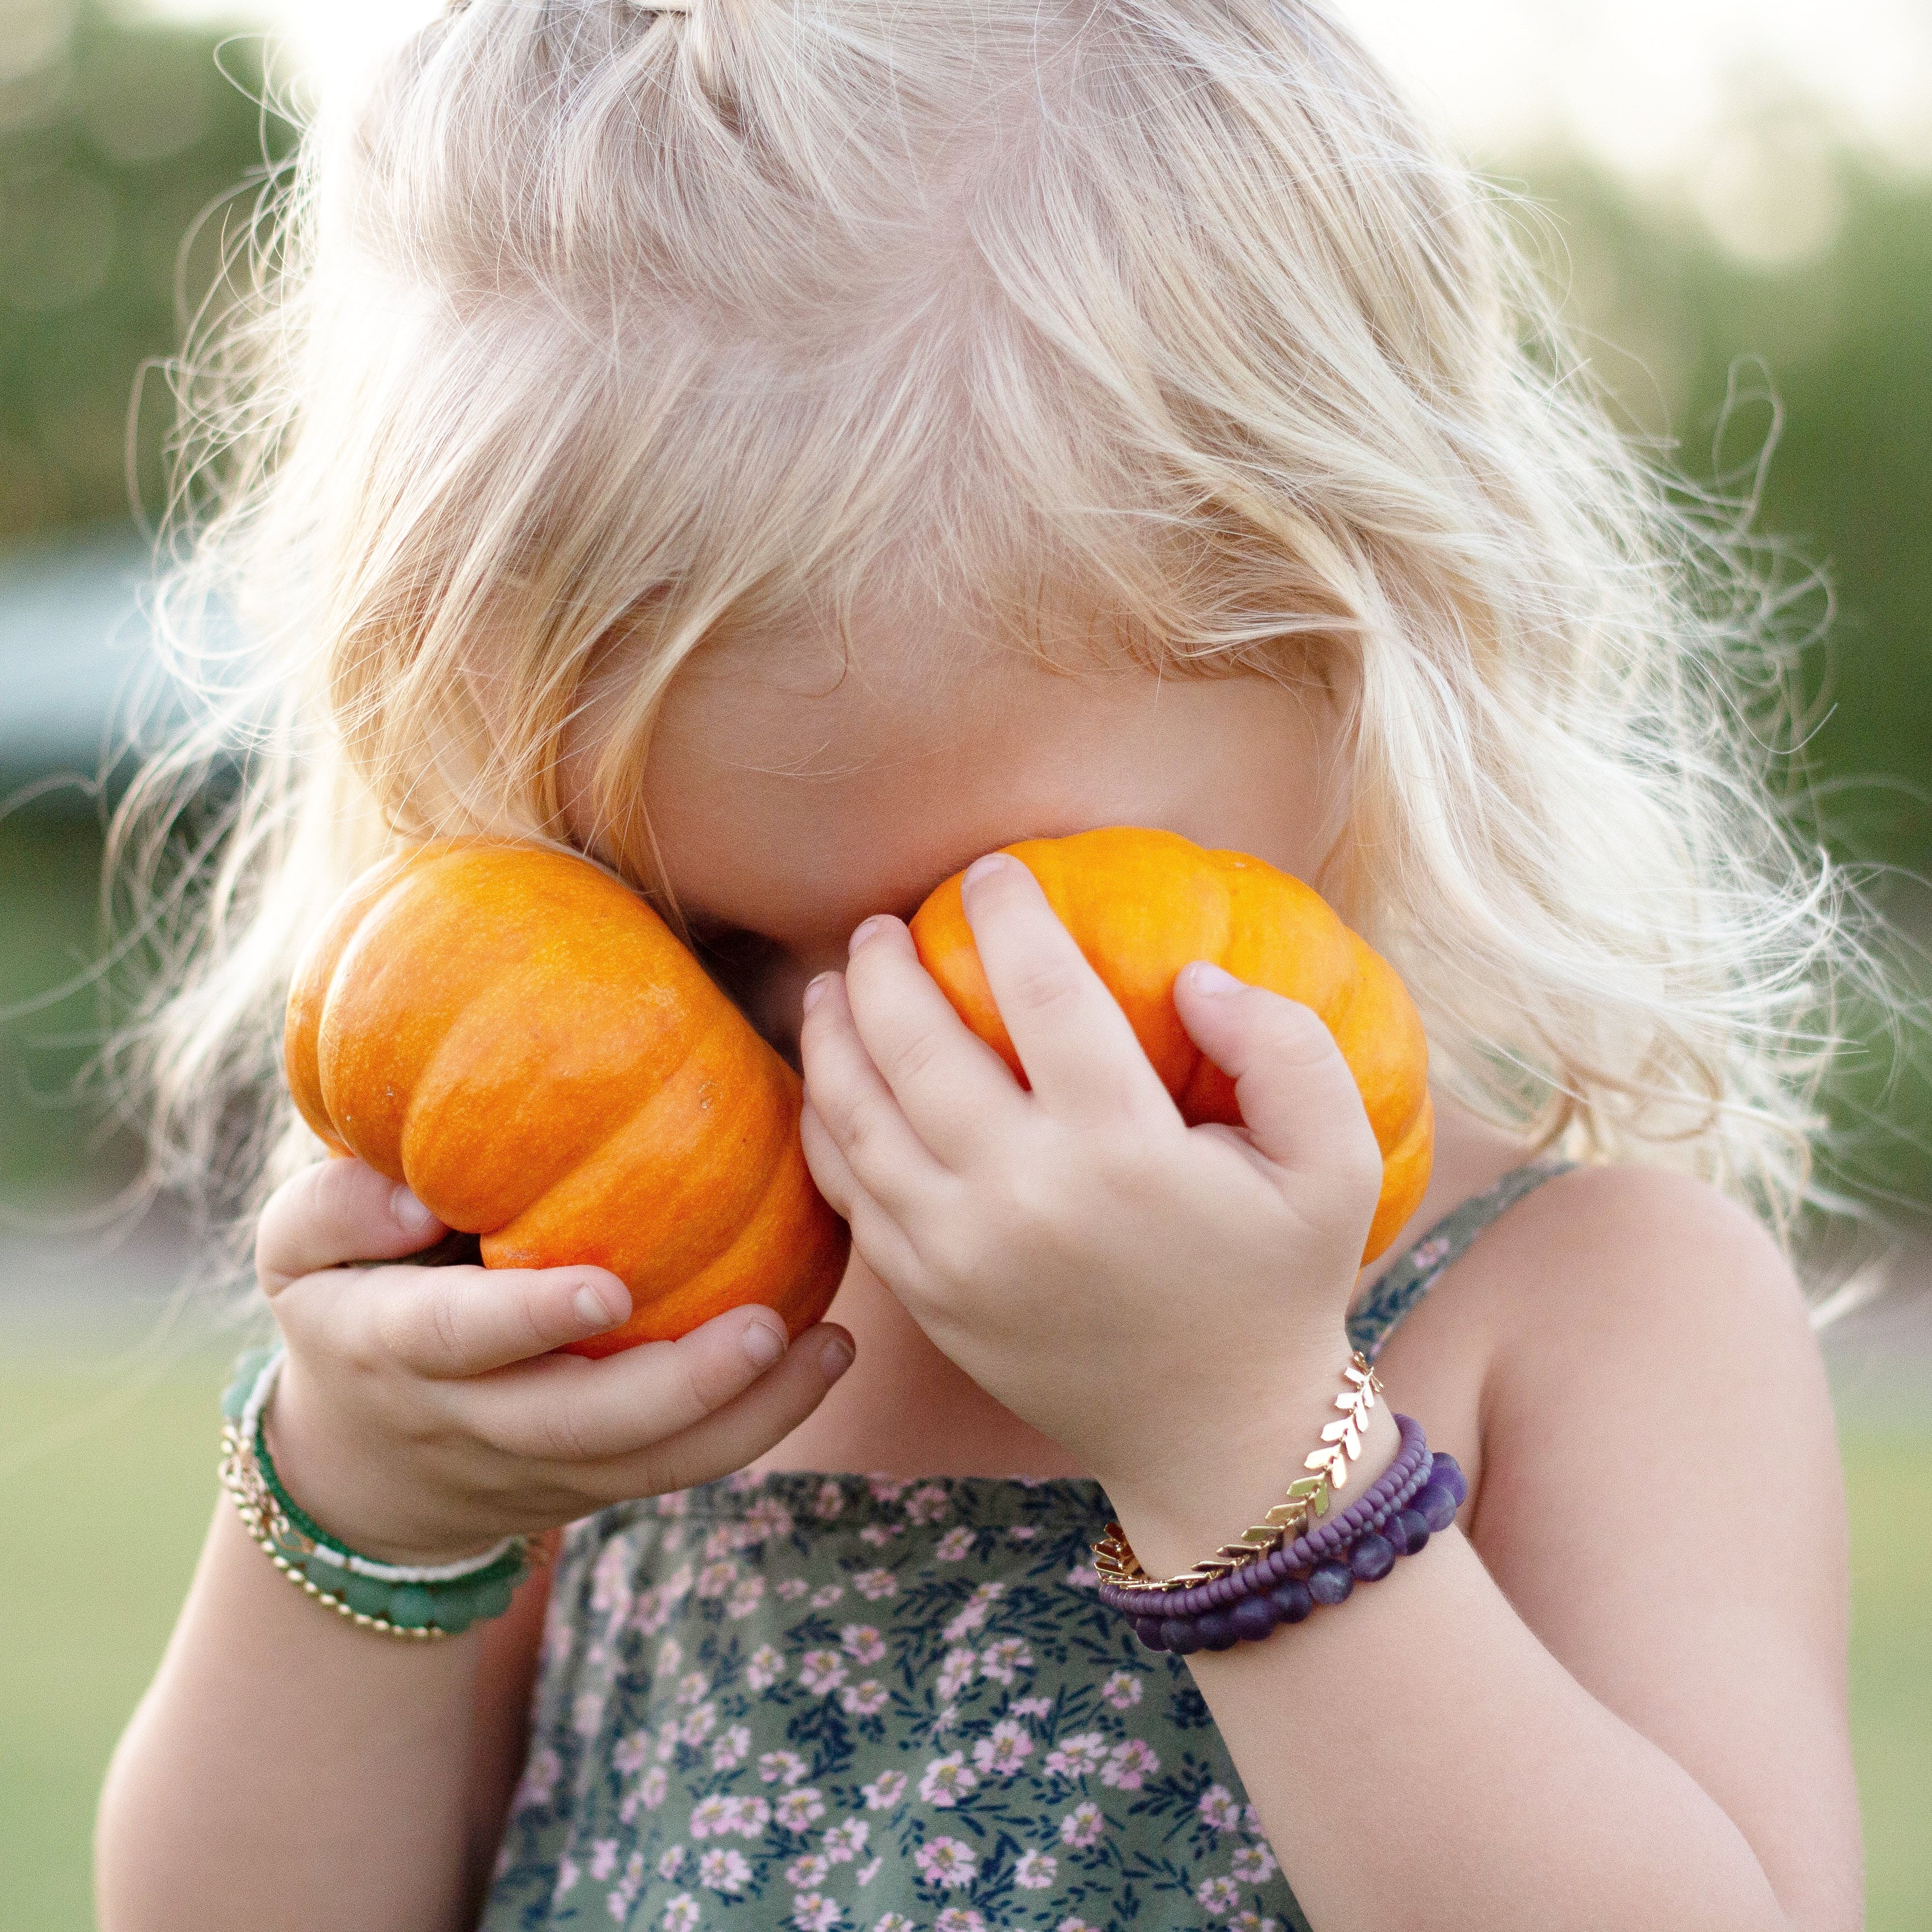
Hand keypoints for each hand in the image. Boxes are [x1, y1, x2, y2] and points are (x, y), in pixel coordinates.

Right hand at [253, 1160, 854, 1562]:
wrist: (364, 1474)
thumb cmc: (345, 1311)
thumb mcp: (296, 1252)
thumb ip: (333, 1204)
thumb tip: (414, 1187)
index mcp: (395, 1348)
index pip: (458, 1338)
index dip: (528, 1320)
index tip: (605, 1287)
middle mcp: (477, 1421)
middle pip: (582, 1426)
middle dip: (677, 1385)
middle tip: (768, 1325)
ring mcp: (548, 1467)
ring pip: (653, 1465)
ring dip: (750, 1416)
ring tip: (834, 1348)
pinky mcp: (601, 1485)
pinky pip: (684, 1468)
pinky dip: (762, 1423)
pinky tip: (829, 1354)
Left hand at [797, 851, 1388, 1534]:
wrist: (1217, 1439)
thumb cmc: (1279, 1285)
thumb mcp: (1337, 1166)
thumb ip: (1287, 1051)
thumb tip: (1191, 978)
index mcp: (1123, 1152)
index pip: (1042, 992)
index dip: (1008, 914)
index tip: (990, 872)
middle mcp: (1022, 1197)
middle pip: (918, 1043)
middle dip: (887, 964)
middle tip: (885, 921)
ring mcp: (957, 1254)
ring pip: (859, 1116)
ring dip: (834, 1034)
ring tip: (832, 983)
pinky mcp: (927, 1298)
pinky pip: (851, 1193)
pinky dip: (827, 1125)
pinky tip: (828, 1083)